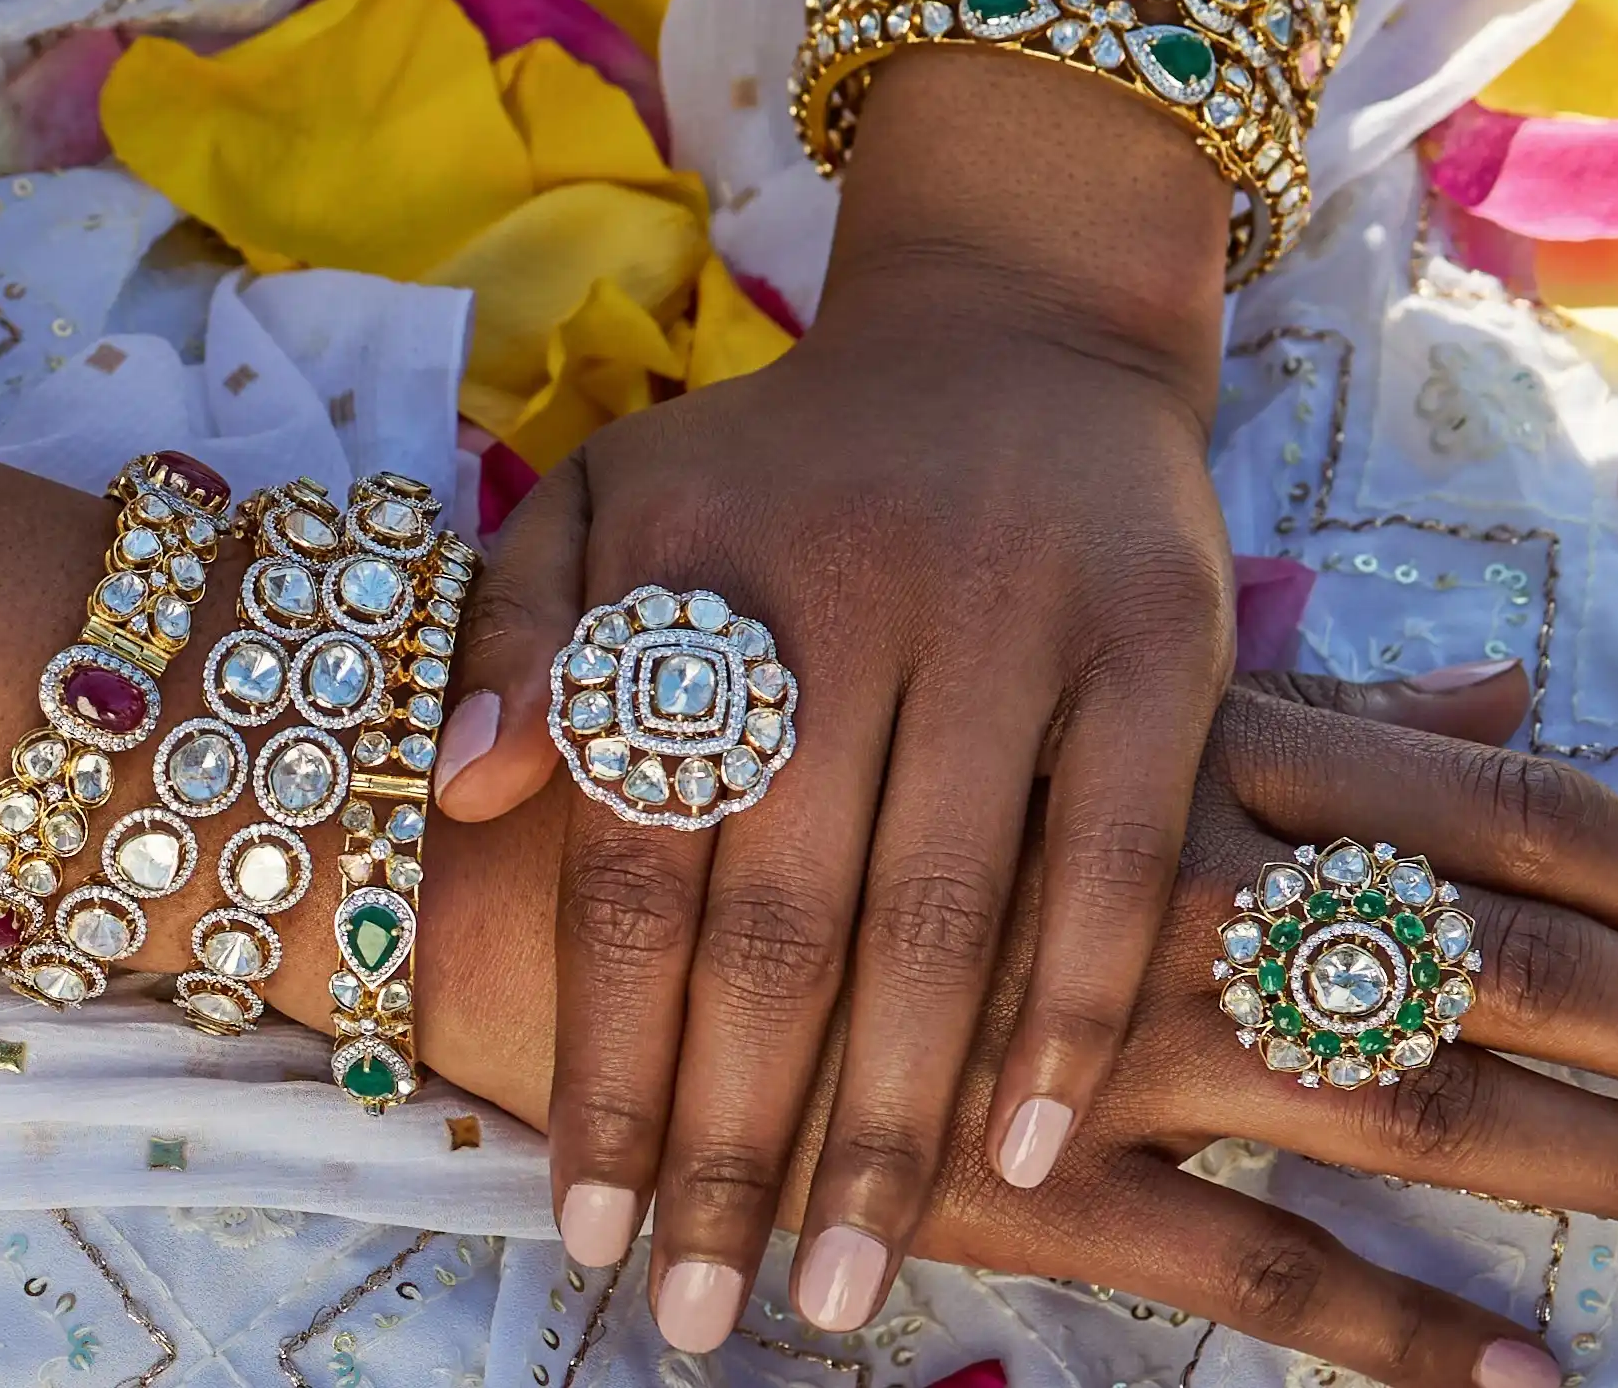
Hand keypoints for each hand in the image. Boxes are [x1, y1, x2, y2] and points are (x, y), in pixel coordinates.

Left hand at [432, 49, 1247, 1346]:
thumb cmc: (793, 459)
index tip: (591, 1236)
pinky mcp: (1156, 637)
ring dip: (888, 1127)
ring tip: (836, 1290)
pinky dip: (1067, 1017)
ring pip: (940, 915)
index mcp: (694, 567)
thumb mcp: (618, 492)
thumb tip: (461, 787)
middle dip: (734, 1141)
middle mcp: (848, 592)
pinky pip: (1110, 860)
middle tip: (708, 1317)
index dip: (609, 1057)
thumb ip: (522, 626)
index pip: (634, 854)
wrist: (1016, 329)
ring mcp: (1015, 614)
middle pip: (777, 917)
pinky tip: (1025, 1158)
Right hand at [784, 672, 1617, 1387]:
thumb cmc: (852, 744)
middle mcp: (1189, 888)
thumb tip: (1499, 686)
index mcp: (1199, 749)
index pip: (1489, 810)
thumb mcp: (1070, 681)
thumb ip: (1309, 704)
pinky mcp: (1036, 1185)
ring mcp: (1117, 1043)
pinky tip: (1536, 1375)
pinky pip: (1254, 1278)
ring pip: (1418, 1111)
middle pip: (1501, 964)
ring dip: (1617, 1165)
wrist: (606, 869)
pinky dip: (1406, 1334)